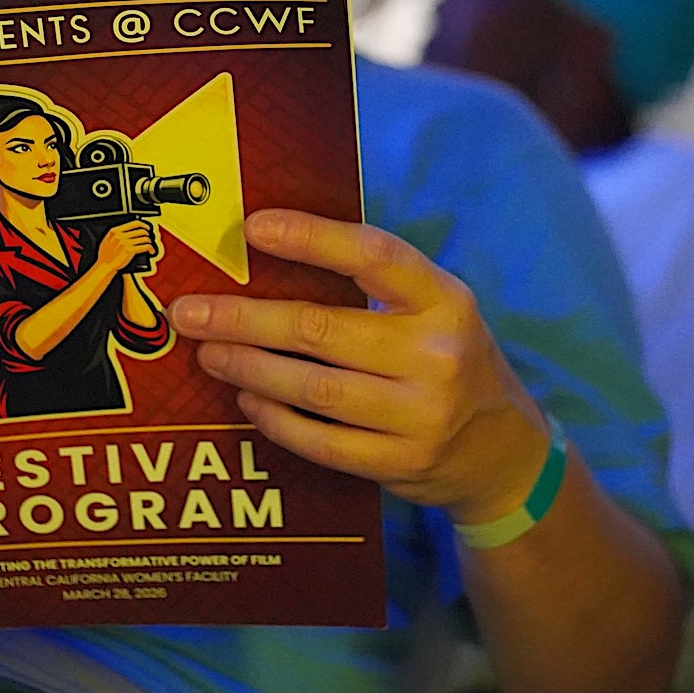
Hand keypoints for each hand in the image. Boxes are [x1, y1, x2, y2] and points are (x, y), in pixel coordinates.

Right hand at [96, 219, 155, 272]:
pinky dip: (151, 248)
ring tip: (150, 246)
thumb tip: (128, 229)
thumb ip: (116, 234)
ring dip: (150, 242)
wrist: (104, 266)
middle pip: (141, 231)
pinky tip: (151, 251)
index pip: (134, 223)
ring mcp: (125, 243)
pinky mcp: (130, 251)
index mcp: (115, 231)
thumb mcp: (107, 240)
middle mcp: (121, 235)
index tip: (147, 228)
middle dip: (148, 235)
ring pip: (145, 238)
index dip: (144, 225)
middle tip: (149, 239)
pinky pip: (146, 246)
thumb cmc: (105, 256)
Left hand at [168, 208, 547, 523]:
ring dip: (251, 368)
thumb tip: (272, 255)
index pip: (374, 256)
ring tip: (209, 352)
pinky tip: (248, 398)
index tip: (252, 228)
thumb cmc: (448, 360)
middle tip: (189, 312)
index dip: (312, 237)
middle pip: (323, 330)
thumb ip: (375, 285)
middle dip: (246, 320)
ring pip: (315, 388)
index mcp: (446, 300)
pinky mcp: (402, 464)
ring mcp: (422, 415)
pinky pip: (322, 441)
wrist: (504, 452)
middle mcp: (438, 354)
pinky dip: (276, 419)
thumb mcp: (435, 310)